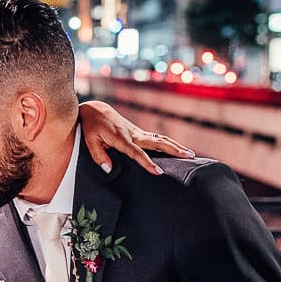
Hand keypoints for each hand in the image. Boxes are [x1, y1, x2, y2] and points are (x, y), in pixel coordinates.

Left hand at [78, 99, 195, 174]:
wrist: (95, 110)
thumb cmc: (91, 127)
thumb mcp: (89, 141)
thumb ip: (99, 156)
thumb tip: (109, 170)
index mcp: (121, 138)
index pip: (137, 153)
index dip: (147, 163)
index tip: (158, 172)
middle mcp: (133, 134)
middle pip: (157, 142)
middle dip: (173, 150)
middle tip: (189, 157)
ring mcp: (137, 132)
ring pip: (160, 139)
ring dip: (175, 146)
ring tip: (191, 154)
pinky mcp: (138, 133)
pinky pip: (156, 139)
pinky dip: (168, 144)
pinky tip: (177, 150)